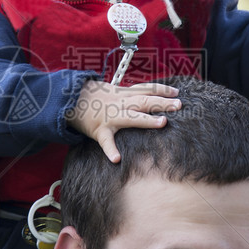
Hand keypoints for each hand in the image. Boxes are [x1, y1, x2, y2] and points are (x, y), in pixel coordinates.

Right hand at [65, 80, 180, 162]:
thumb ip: (130, 93)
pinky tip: (117, 159)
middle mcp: (119, 104)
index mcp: (123, 94)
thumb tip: (148, 94)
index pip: (146, 89)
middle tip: (178, 105)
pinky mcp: (99, 130)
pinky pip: (106, 141)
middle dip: (162, 103)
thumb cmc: (94, 97)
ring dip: (147, 120)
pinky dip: (111, 150)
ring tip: (162, 123)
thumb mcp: (113, 91)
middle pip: (144, 101)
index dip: (162, 90)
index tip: (177, 92)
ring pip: (131, 117)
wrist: (69, 100)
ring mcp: (110, 117)